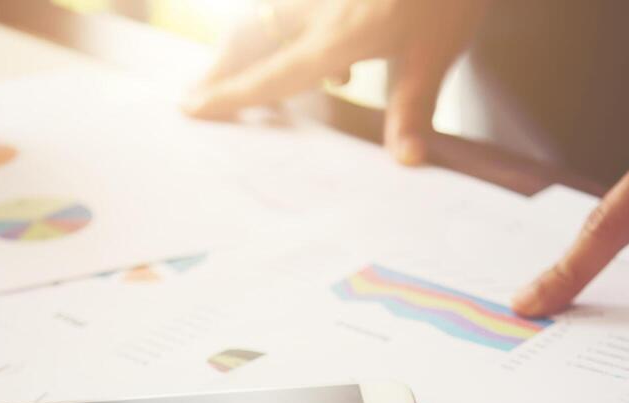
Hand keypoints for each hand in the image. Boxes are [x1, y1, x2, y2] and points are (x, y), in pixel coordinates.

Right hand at [183, 0, 491, 164]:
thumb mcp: (437, 52)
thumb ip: (413, 107)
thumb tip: (406, 160)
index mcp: (337, 37)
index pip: (270, 76)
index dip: (229, 96)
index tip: (191, 108)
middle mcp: (315, 7)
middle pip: (250, 37)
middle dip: (222, 66)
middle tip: (198, 92)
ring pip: (265, 13)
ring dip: (248, 43)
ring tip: (241, 69)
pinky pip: (287, 2)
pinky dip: (279, 22)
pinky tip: (311, 42)